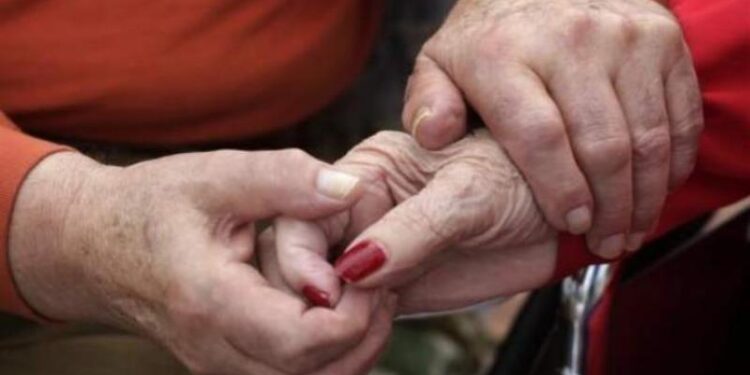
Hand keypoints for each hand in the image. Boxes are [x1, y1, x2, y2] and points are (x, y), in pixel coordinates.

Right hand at [9, 150, 395, 374]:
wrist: (95, 247)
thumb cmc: (151, 207)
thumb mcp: (215, 176)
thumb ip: (284, 179)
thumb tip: (353, 190)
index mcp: (210, 303)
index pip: (302, 343)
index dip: (354, 313)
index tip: (369, 266)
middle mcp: (216, 351)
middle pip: (318, 374)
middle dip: (366, 331)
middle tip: (381, 278)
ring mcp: (222, 367)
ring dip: (354, 345)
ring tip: (367, 290)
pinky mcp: (230, 366)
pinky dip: (331, 352)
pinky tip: (338, 306)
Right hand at [263, 131, 557, 313]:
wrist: (562, 220)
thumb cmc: (523, 180)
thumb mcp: (470, 193)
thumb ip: (412, 228)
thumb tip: (355, 267)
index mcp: (366, 171)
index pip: (302, 212)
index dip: (299, 254)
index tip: (326, 290)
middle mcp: (359, 212)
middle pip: (297, 258)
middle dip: (308, 295)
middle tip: (344, 320)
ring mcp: (373, 253)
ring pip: (318, 295)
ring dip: (327, 323)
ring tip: (360, 335)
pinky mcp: (389, 290)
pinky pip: (350, 319)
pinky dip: (350, 339)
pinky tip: (366, 345)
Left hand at [402, 0, 703, 257]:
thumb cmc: (491, 37)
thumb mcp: (441, 61)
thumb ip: (427, 102)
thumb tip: (433, 136)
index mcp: (504, 54)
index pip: (540, 137)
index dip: (560, 191)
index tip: (572, 226)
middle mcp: (570, 41)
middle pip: (604, 145)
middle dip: (610, 209)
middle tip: (607, 244)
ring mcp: (624, 38)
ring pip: (649, 137)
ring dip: (646, 197)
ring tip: (631, 230)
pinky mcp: (664, 40)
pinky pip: (681, 115)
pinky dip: (674, 163)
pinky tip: (656, 190)